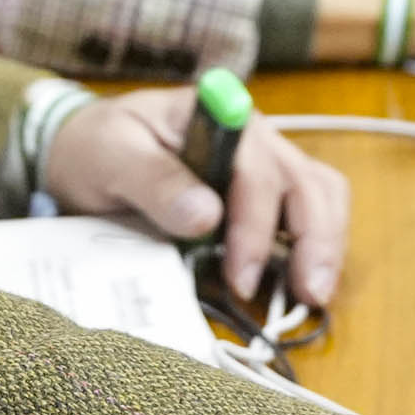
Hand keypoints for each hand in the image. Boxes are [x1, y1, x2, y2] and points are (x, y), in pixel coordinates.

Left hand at [38, 89, 351, 305]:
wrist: (88, 150)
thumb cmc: (100, 147)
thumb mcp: (111, 156)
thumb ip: (155, 181)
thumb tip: (206, 216)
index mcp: (219, 118)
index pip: (256, 168)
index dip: (256, 223)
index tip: (241, 273)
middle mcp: (255, 138)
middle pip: (305, 182)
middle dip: (312, 241)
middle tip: (304, 296)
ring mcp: (266, 164)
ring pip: (321, 195)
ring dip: (326, 245)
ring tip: (314, 295)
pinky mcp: (266, 194)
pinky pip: (312, 212)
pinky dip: (319, 246)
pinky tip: (306, 284)